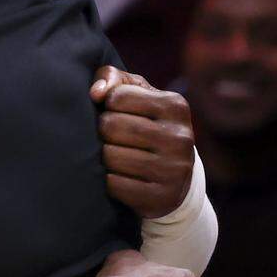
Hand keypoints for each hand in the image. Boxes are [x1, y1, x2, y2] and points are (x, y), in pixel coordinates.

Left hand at [90, 66, 194, 217]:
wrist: (175, 177)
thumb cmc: (146, 124)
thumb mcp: (136, 95)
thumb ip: (113, 79)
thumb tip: (96, 93)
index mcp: (175, 105)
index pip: (117, 97)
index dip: (107, 105)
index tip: (114, 112)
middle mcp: (181, 137)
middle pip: (111, 126)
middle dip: (103, 131)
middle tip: (112, 137)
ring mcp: (174, 169)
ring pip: (111, 157)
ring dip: (104, 157)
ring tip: (116, 155)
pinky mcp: (162, 197)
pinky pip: (115, 185)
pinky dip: (109, 181)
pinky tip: (121, 177)